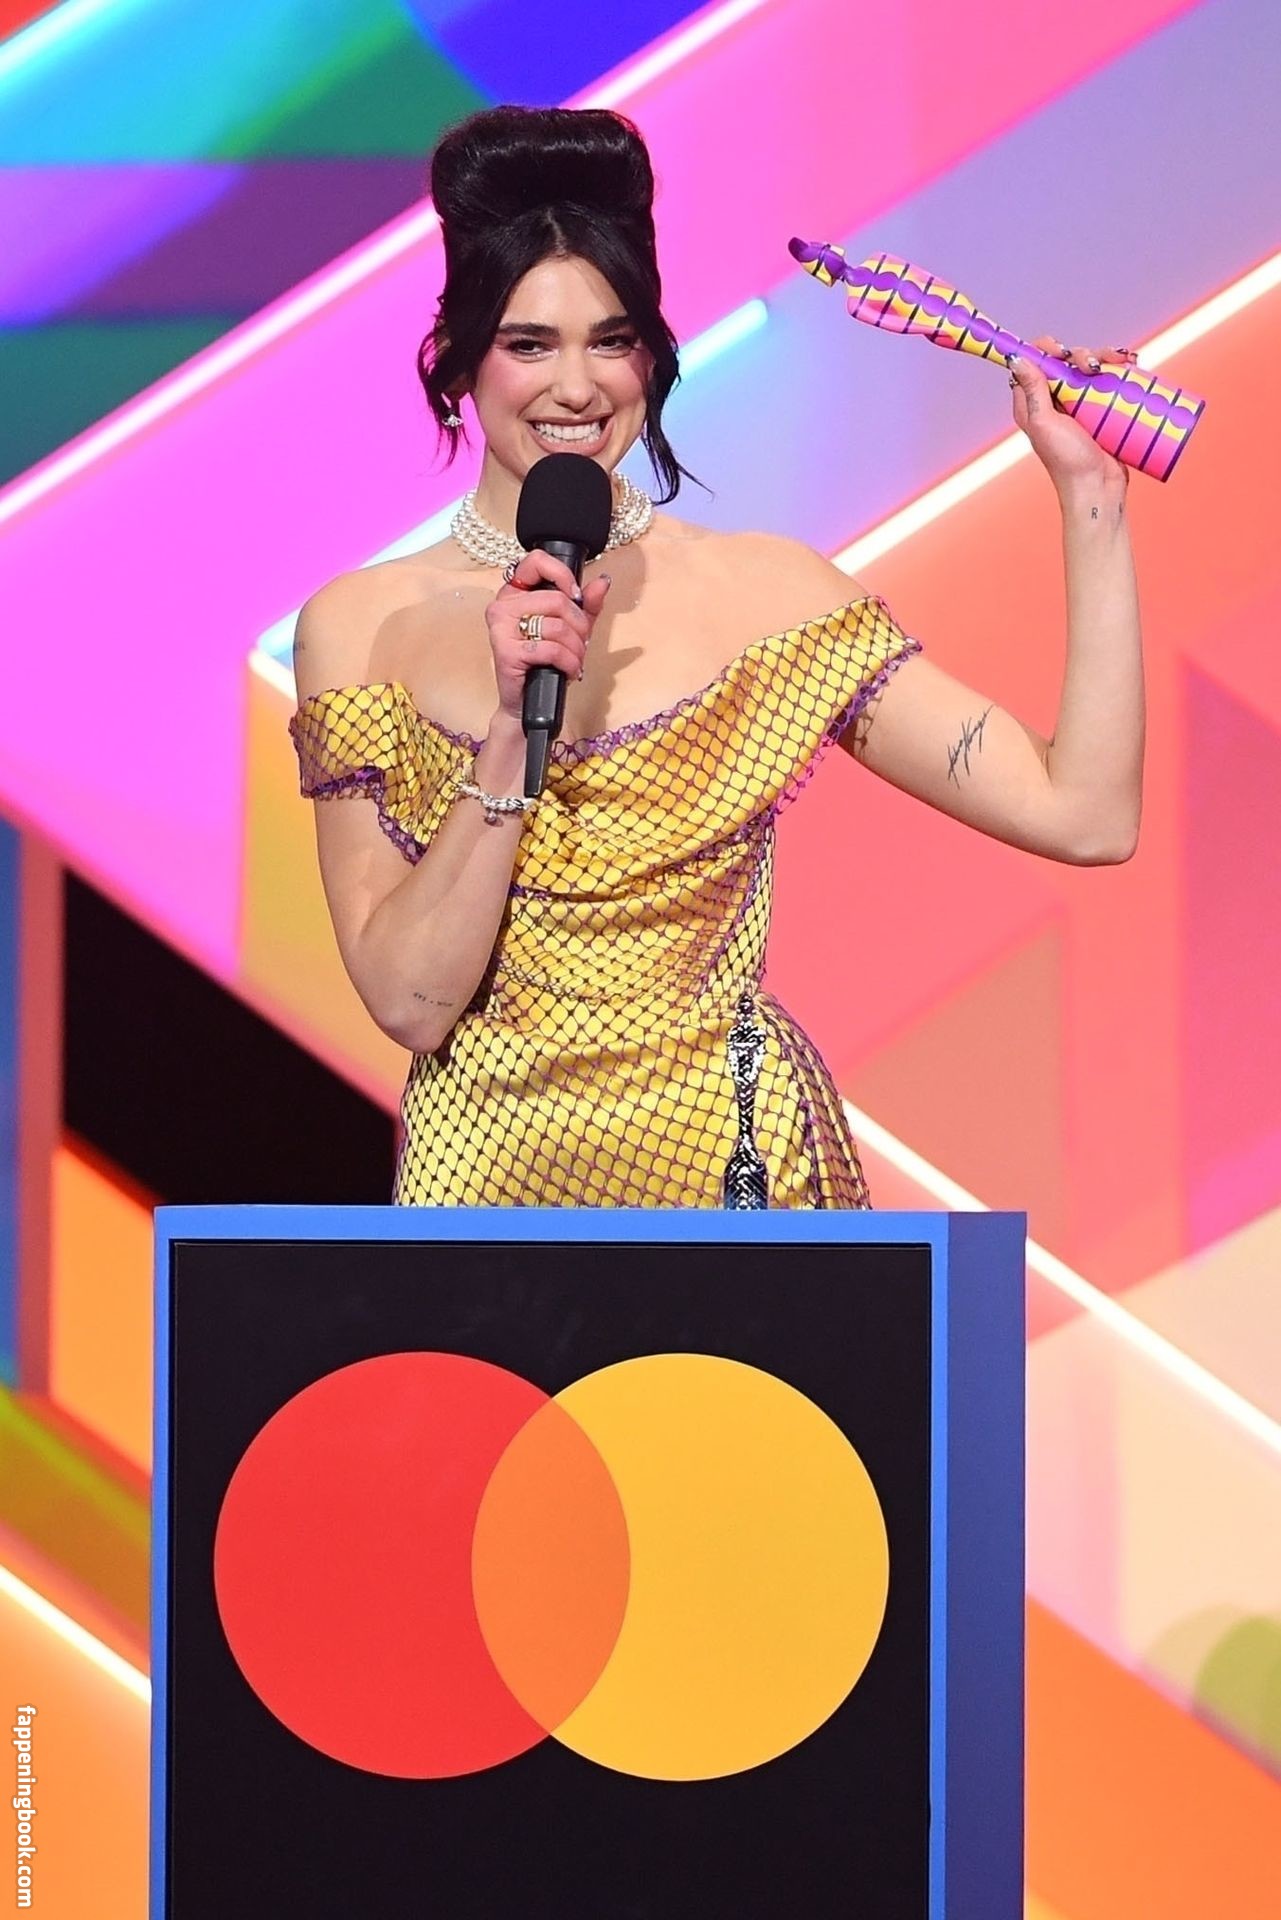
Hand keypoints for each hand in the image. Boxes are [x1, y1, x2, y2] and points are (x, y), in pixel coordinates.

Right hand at [484, 549, 611, 723]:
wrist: (526, 703)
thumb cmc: (544, 664)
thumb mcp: (570, 630)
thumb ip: (586, 605)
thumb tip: (602, 581)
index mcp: (515, 593)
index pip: (536, 561)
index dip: (563, 576)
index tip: (577, 598)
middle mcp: (503, 606)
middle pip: (556, 600)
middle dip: (579, 626)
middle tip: (580, 643)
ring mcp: (501, 628)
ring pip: (557, 626)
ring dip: (576, 648)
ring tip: (575, 660)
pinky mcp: (506, 652)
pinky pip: (551, 649)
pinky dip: (569, 662)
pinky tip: (569, 671)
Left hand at [1008, 335, 1136, 499]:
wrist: (1099, 488)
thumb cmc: (1068, 462)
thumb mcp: (1045, 424)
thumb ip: (1032, 391)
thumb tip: (1016, 359)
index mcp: (1033, 404)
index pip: (1033, 365)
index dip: (1044, 350)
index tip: (1060, 352)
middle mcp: (1055, 402)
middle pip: (1065, 361)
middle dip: (1080, 354)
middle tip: (1092, 366)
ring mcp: (1081, 405)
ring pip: (1089, 367)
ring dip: (1103, 357)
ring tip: (1118, 363)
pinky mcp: (1103, 409)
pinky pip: (1109, 381)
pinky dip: (1119, 368)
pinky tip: (1130, 362)